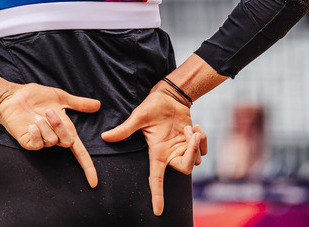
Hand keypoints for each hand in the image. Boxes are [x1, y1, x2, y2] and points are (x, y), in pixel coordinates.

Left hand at [0, 82, 101, 187]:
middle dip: (60, 126)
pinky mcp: (29, 143)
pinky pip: (38, 144)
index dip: (87, 167)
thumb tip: (98, 105)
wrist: (14, 96)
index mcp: (65, 129)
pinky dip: (36, 132)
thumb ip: (79, 103)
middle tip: (49, 111)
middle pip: (68, 142)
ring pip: (52, 141)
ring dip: (45, 125)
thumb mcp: (60, 97)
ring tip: (36, 115)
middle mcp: (55, 138)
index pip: (80, 152)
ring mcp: (42, 141)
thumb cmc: (36, 97)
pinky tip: (30, 124)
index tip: (94, 183)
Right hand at [100, 84, 207, 215]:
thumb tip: (105, 137)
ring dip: (196, 142)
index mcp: (157, 153)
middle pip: (185, 169)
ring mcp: (182, 149)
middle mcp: (170, 154)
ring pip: (197, 159)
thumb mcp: (138, 117)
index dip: (157, 195)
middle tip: (191, 135)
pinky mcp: (192, 142)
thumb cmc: (152, 106)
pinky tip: (196, 128)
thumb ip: (124, 130)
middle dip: (191, 153)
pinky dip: (203, 139)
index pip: (156, 179)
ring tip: (189, 127)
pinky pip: (203, 150)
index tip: (157, 211)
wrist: (169, 96)